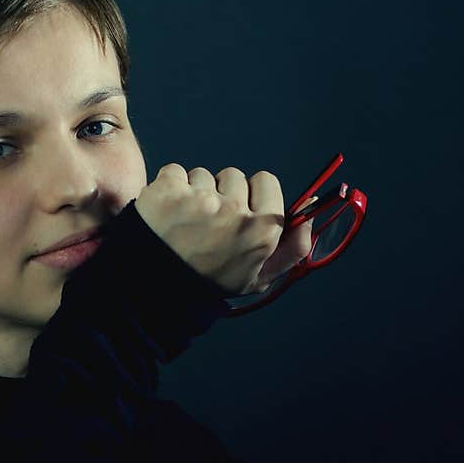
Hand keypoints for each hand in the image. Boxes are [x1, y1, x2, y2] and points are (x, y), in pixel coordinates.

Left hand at [133, 164, 314, 296]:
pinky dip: (169, 187)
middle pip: (234, 176)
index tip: (238, 210)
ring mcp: (200, 199)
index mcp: (262, 231)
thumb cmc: (208, 283)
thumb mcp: (258, 278)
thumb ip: (292, 248)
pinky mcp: (169, 190)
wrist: (152, 291)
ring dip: (194, 192)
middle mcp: (235, 212)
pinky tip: (165, 214)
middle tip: (206, 225)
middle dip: (221, 194)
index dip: (252, 194)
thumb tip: (311, 210)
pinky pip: (175, 171)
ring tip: (182, 223)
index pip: (267, 182)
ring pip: (203, 175)